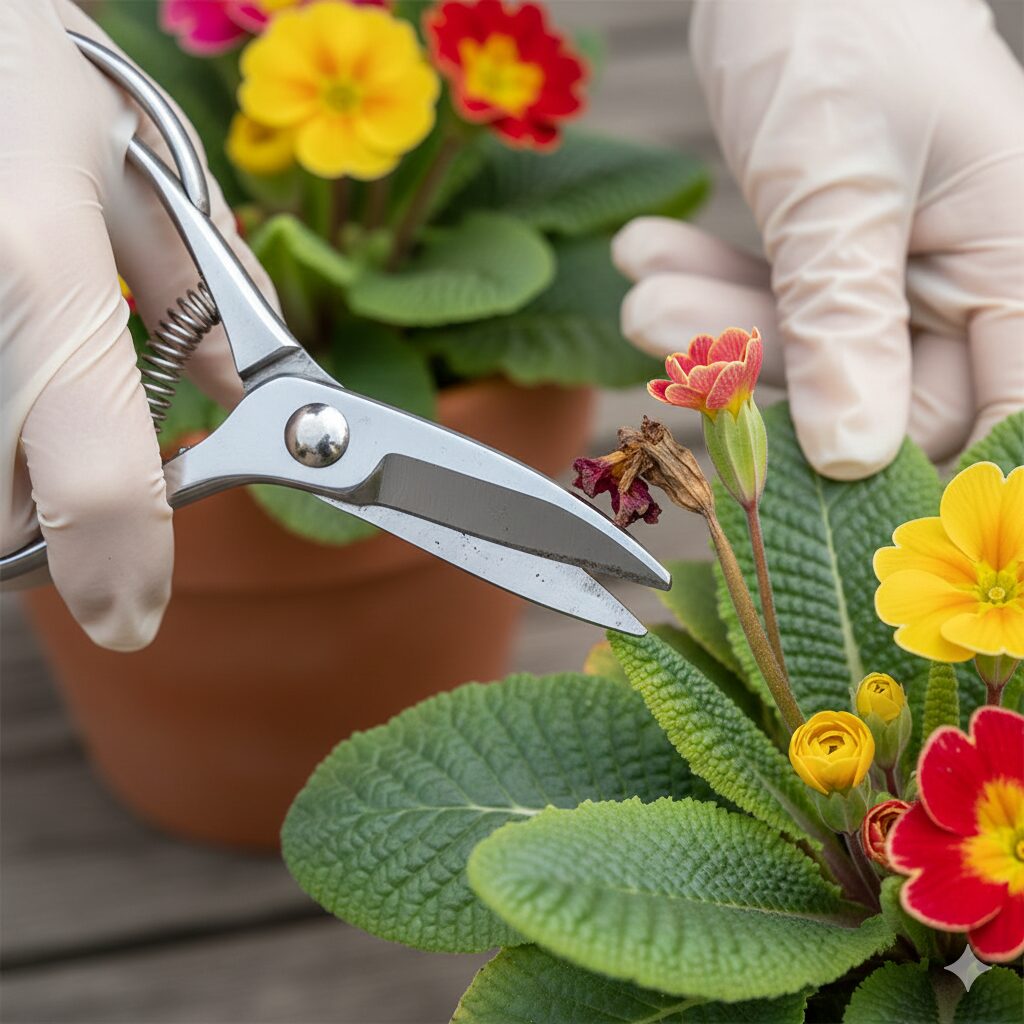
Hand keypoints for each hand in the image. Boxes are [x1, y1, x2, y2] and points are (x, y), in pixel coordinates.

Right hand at [0, 0, 275, 649]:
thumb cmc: (10, 53)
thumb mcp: (130, 162)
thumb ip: (202, 300)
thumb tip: (253, 401)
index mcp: (43, 282)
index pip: (98, 490)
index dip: (118, 573)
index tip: (130, 614)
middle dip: (48, 517)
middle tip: (82, 450)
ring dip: (7, 475)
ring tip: (36, 377)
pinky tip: (11, 355)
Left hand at [614, 0, 1023, 479]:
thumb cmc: (843, 28)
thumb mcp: (835, 184)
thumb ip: (843, 323)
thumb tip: (849, 457)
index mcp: (1015, 264)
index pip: (987, 419)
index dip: (897, 469)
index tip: (793, 482)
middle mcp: (970, 281)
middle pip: (874, 398)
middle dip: (754, 366)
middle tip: (654, 326)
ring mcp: (902, 274)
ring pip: (808, 354)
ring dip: (711, 327)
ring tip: (638, 283)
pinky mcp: (838, 259)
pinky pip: (777, 307)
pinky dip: (708, 290)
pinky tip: (646, 254)